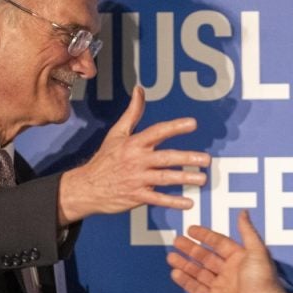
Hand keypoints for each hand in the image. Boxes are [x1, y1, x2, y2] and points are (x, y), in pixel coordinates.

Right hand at [57, 86, 209, 223]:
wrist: (86, 187)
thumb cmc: (105, 158)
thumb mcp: (116, 133)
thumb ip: (132, 113)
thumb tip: (139, 90)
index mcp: (134, 143)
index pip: (157, 132)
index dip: (175, 127)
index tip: (193, 123)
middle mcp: (136, 160)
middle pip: (165, 158)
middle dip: (187, 158)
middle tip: (206, 159)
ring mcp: (137, 179)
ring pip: (164, 178)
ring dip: (184, 178)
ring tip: (202, 179)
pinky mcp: (136, 196)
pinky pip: (157, 199)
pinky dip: (173, 202)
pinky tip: (189, 203)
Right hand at [168, 210, 288, 292]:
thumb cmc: (261, 278)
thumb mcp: (257, 251)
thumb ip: (247, 231)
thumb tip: (243, 212)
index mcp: (239, 258)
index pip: (219, 243)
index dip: (205, 236)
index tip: (191, 229)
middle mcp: (228, 271)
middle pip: (205, 257)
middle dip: (190, 249)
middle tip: (176, 240)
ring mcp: (220, 287)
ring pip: (198, 273)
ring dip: (185, 264)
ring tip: (171, 256)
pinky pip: (196, 289)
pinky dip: (186, 281)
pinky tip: (175, 273)